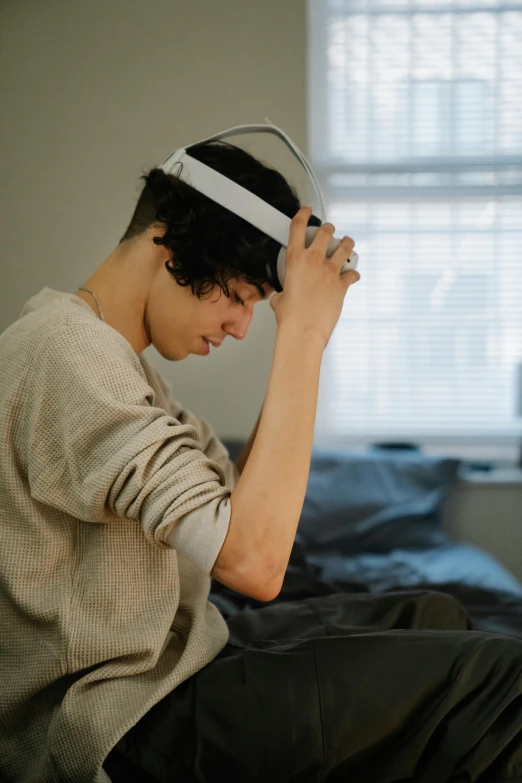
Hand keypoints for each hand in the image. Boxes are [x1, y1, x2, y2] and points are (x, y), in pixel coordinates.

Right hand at [269, 207, 359, 347]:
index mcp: (295, 260)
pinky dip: (352, 274)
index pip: (298, 227)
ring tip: (347, 242)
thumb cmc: (291, 317)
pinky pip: (352, 274)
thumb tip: (282, 296)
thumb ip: (282, 292)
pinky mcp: (342, 284)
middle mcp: (314, 261)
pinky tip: (352, 275)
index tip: (307, 211)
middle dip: (328, 229)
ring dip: (347, 243)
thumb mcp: (279, 299)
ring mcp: (330, 271)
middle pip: (326, 232)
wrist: (304, 330)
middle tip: (328, 230)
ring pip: (344, 247)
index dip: (303, 214)